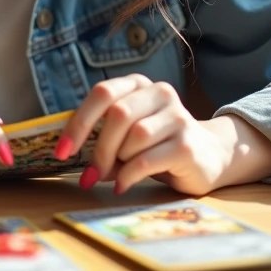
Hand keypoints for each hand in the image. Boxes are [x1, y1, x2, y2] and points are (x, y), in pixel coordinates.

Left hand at [55, 74, 232, 195]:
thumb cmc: (157, 143)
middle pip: (118, 115)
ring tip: (118, 174)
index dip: (78, 122)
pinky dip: (128, 176)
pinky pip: (146, 160)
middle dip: (98, 149)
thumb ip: (101, 136)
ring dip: (118, 161)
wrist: (208, 155)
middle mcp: (160, 93)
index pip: (102, 93)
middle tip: (89, 175)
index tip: (61, 151)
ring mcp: (177, 116)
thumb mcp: (127, 133)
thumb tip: (69, 153)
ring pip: (134, 137)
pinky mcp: (187, 144)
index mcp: (138, 84)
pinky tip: (122, 185)